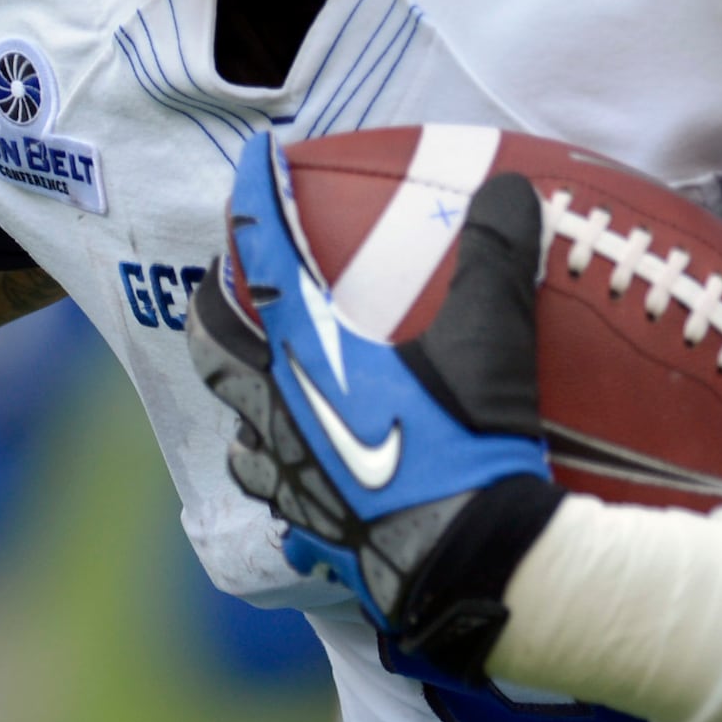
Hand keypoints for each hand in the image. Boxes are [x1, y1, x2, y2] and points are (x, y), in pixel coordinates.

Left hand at [185, 134, 563, 686]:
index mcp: (305, 354)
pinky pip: (284, 508)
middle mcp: (278, 413)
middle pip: (213, 349)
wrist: (471, 563)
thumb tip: (510, 186)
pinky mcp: (314, 534)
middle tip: (221, 287)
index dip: (256, 199)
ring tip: (260, 394)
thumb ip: (495, 257)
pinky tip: (307, 491)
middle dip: (210, 309)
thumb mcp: (493, 341)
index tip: (253, 159)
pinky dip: (289, 489)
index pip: (264, 255)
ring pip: (240, 435)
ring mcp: (290, 480)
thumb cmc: (468, 446)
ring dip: (243, 405)